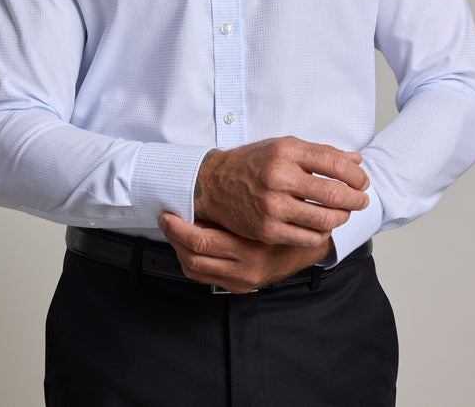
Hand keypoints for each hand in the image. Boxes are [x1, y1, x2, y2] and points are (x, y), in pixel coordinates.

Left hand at [159, 212, 334, 293]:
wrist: (309, 247)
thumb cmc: (289, 219)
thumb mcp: (269, 206)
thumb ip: (241, 201)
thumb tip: (202, 187)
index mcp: (251, 248)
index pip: (202, 242)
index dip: (179, 229)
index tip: (170, 214)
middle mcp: (245, 270)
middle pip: (194, 258)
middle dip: (174, 238)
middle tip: (166, 220)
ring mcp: (242, 281)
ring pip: (195, 270)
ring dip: (179, 249)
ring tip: (174, 230)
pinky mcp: (240, 287)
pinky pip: (204, 277)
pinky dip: (191, 260)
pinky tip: (188, 245)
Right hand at [194, 136, 368, 247]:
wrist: (214, 183)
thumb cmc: (252, 163)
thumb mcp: (284, 146)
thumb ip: (320, 152)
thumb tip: (356, 161)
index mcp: (286, 151)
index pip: (335, 163)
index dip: (356, 175)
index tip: (362, 181)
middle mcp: (279, 177)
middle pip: (334, 194)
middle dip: (357, 200)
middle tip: (361, 201)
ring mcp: (273, 206)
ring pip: (325, 219)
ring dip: (342, 218)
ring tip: (343, 214)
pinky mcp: (268, 229)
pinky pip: (309, 237)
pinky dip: (323, 233)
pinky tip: (323, 226)